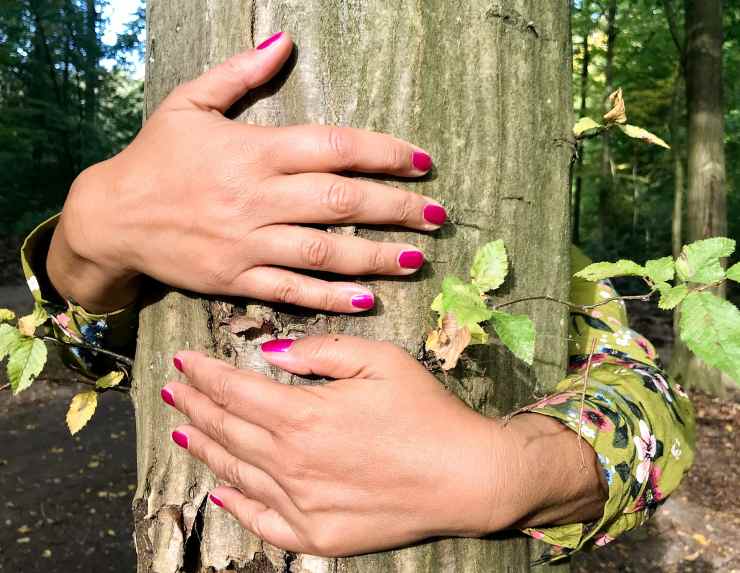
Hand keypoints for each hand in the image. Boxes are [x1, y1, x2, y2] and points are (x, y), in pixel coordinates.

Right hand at [48, 32, 444, 312]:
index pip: (333, 147)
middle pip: (341, 201)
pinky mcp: (235, 280)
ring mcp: (247, 243)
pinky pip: (291, 291)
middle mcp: (257, 197)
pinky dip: (331, 297)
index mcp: (253, 150)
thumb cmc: (155, 158)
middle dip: (397, 208)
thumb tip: (284, 41)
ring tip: (417, 258)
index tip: (422, 162)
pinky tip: (367, 299)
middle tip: (437, 215)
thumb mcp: (189, 103)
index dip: (384, 152)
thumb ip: (240, 73)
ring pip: (325, 251)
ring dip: (376, 256)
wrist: (110, 217)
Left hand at [161, 336, 606, 555]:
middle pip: (227, 429)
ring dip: (206, 448)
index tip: (183, 362)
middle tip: (174, 391)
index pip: (234, 390)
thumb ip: (319, 351)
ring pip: (236, 472)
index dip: (204, 374)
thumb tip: (271, 354)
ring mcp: (300, 505)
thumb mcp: (379, 361)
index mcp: (302, 415)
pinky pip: (262, 521)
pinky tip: (221, 492)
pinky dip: (236, 504)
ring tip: (183, 432)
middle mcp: (290, 463)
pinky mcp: (317, 536)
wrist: (467, 477)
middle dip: (196, 406)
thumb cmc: (426, 413)